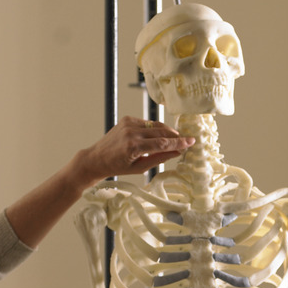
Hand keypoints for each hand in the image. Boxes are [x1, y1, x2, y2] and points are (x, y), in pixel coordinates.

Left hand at [75, 116, 194, 188]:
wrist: (96, 158)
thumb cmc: (117, 167)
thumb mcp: (139, 168)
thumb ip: (159, 158)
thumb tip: (177, 152)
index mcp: (133, 147)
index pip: (162, 143)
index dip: (179, 142)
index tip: (191, 141)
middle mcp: (131, 133)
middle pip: (161, 132)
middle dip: (175, 136)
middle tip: (186, 141)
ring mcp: (128, 123)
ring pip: (155, 125)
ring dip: (166, 131)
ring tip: (175, 138)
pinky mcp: (127, 119)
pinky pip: (147, 123)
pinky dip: (154, 129)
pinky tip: (157, 136)